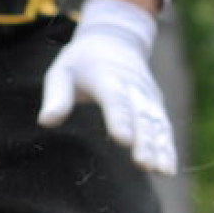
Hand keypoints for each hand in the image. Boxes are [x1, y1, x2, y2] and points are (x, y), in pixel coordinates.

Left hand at [38, 0, 176, 175]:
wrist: (115, 40)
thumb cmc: (81, 61)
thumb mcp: (62, 71)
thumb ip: (56, 97)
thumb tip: (45, 122)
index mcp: (106, 76)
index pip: (114, 99)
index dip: (119, 118)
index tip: (122, 140)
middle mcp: (133, 86)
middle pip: (140, 115)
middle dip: (144, 140)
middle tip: (143, 164)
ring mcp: (147, 96)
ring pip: (156, 123)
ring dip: (160, 147)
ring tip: (162, 172)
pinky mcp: (155, 105)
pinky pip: (163, 127)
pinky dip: (167, 147)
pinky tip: (167, 170)